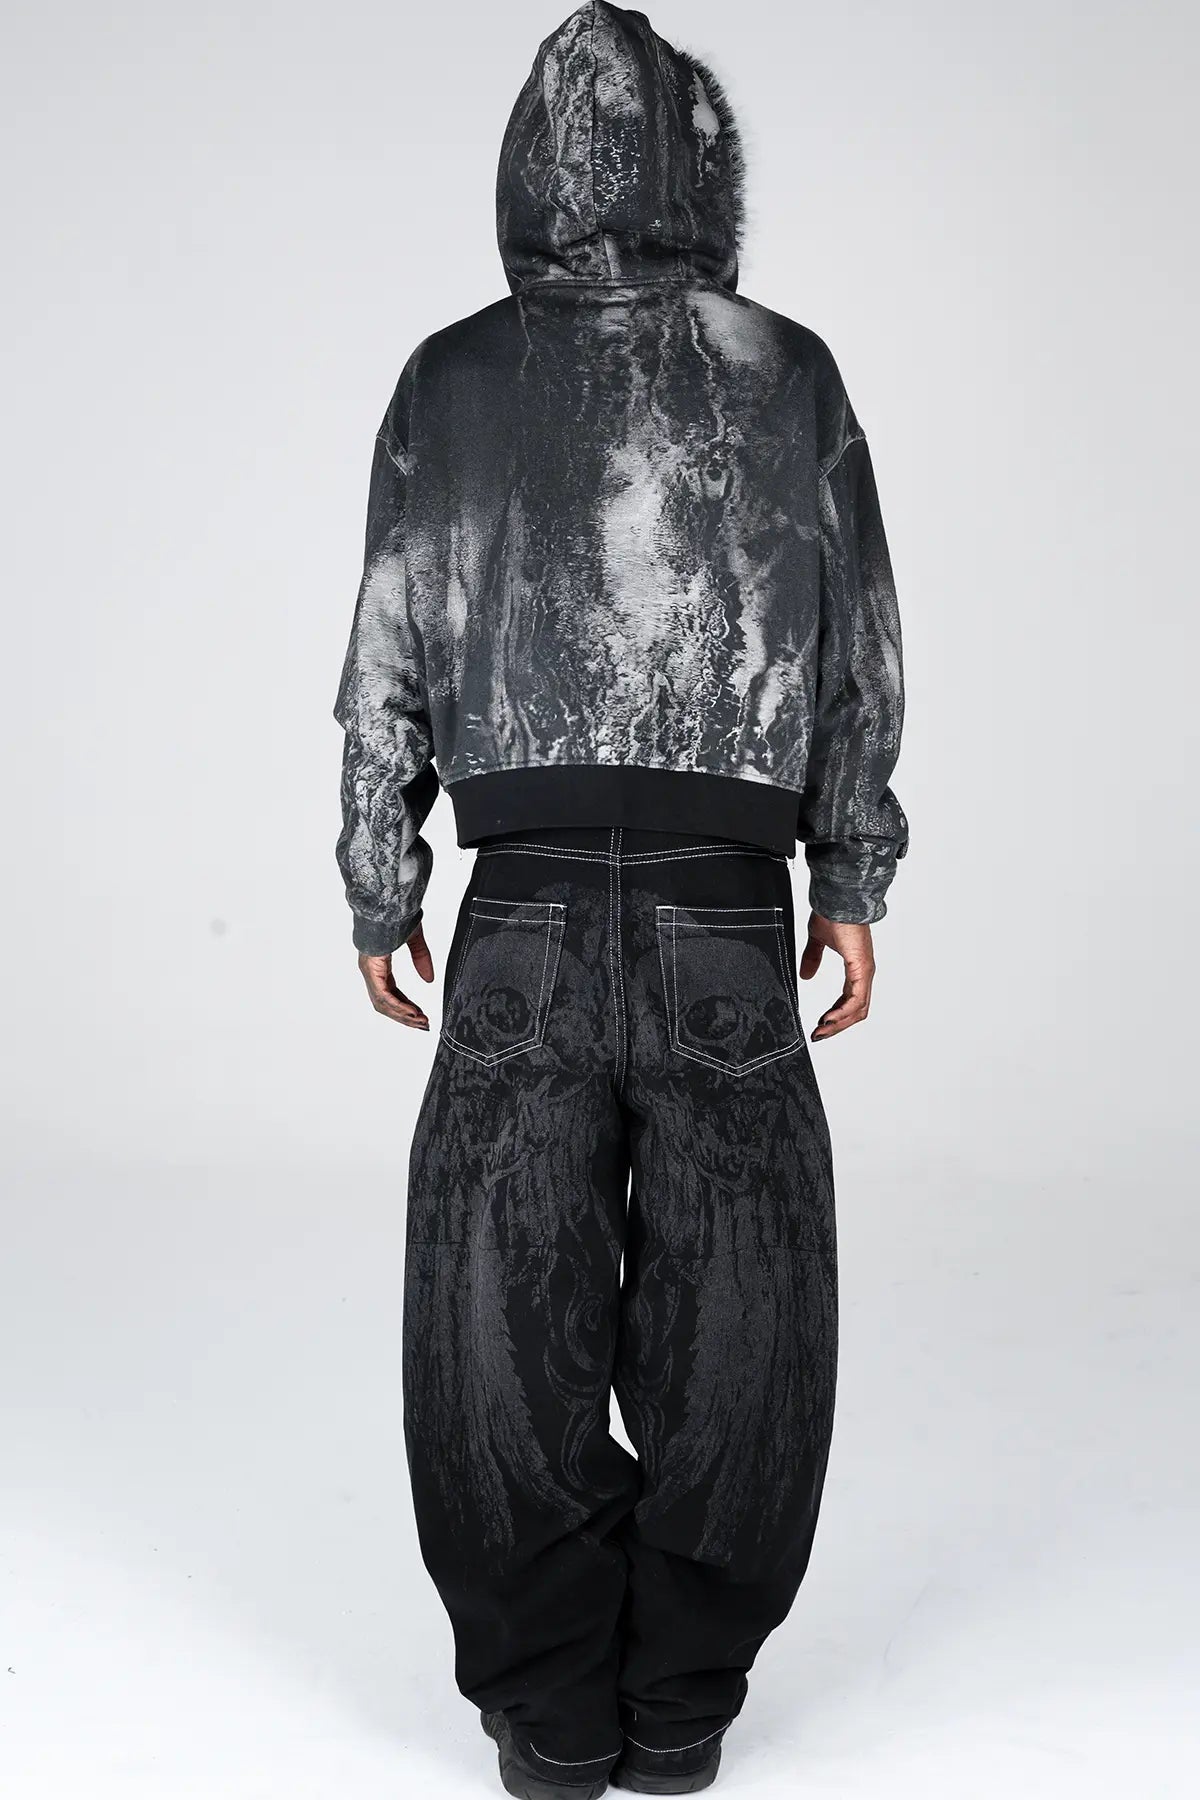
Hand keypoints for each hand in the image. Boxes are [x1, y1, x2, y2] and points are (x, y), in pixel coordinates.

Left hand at [358, 924, 435, 1029]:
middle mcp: (371, 971)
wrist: (388, 902)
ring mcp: (369, 971)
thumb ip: (421, 959)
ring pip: (383, 1004)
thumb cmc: (396, 914)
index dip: (406, 1006)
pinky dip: (398, 1006)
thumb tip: (429, 980)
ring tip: (420, 1022)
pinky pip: (383, 995)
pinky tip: (411, 1013)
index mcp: (379, 965)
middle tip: (423, 1025)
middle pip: (386, 1003)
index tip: (421, 1015)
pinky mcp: (371, 969)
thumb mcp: (414, 939)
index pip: (391, 993)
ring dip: (403, 1015)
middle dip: (405, 1016)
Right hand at [799, 912, 874, 1041]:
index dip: (836, 1016)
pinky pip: (856, 999)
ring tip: (822, 1031)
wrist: (837, 898)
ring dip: (839, 1023)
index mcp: (856, 968)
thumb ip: (812, 958)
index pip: (851, 1001)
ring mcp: (865, 972)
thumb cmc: (831, 913)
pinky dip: (843, 1012)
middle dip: (837, 1026)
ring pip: (858, 1009)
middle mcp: (864, 973)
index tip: (819, 1025)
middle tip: (819, 1035)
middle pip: (857, 1010)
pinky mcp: (862, 969)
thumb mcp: (817, 940)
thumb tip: (806, 976)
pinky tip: (829, 1019)